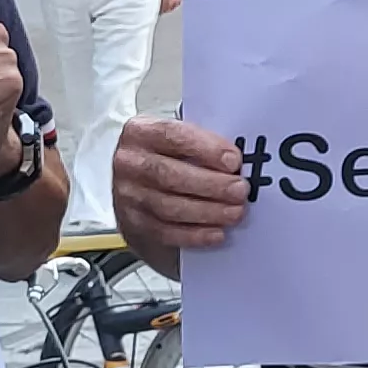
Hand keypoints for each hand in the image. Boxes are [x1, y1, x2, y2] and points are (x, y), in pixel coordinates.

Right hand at [113, 116, 251, 254]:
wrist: (138, 186)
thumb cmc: (168, 157)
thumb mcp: (179, 140)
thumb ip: (203, 144)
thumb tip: (236, 161)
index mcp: (140, 132)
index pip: (172, 135)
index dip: (205, 148)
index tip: (233, 160)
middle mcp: (129, 163)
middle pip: (170, 175)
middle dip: (211, 184)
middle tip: (240, 190)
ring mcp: (127, 196)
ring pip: (168, 207)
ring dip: (207, 212)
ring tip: (235, 212)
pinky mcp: (134, 224)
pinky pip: (165, 232)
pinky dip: (194, 235)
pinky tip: (217, 233)